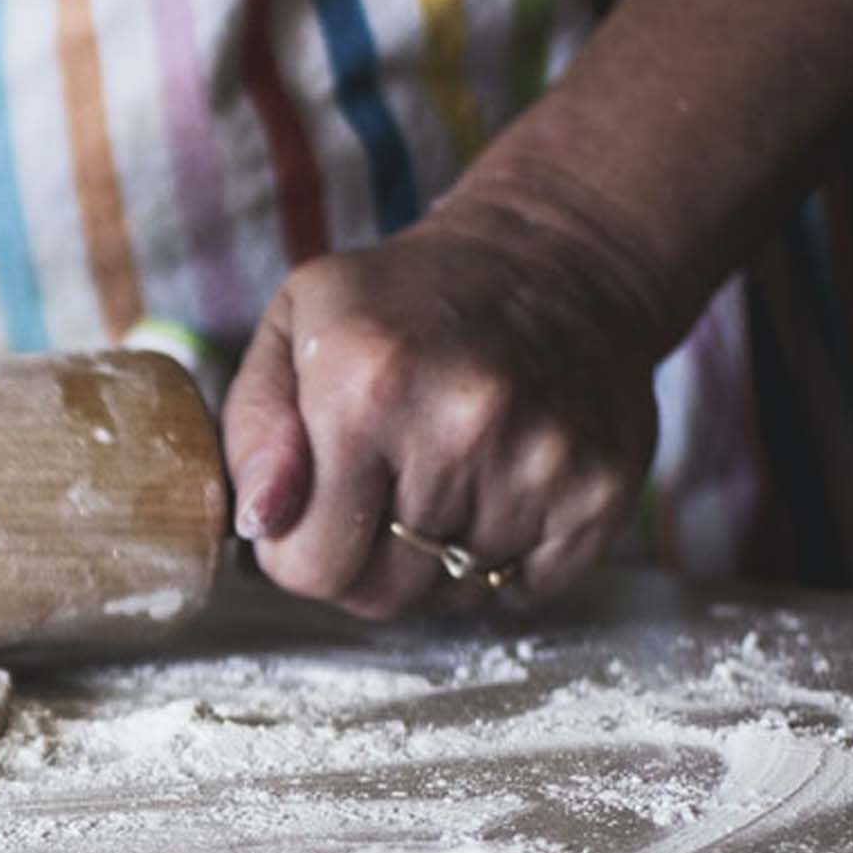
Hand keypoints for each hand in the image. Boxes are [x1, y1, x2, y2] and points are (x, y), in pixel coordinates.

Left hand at [221, 173, 673, 617]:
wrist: (557, 258)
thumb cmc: (403, 303)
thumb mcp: (293, 328)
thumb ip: (252, 431)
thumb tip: (262, 522)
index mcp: (366, 388)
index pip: (311, 567)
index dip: (301, 551)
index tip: (317, 509)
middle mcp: (461, 427)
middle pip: (382, 593)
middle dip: (367, 561)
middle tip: (383, 492)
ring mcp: (541, 462)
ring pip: (454, 594)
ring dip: (439, 556)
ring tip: (448, 473)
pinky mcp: (600, 490)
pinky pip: (527, 586)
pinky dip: (508, 557)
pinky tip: (503, 484)